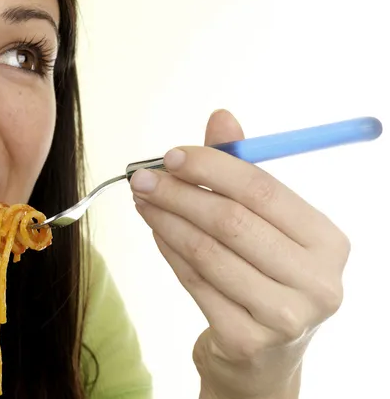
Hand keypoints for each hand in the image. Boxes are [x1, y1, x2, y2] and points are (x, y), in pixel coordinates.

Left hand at [130, 110, 349, 398]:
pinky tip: (157, 232)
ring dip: (165, 220)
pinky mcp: (247, 341)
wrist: (263, 352)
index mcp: (328, 241)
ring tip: (143, 201)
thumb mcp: (263, 222)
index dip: (211, 167)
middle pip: (231, 222)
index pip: (263, 190)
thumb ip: (243, 170)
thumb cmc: (264, 272)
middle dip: (178, 193)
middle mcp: (317, 282)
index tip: (170, 156)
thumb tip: (222, 117)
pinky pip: (194, 282)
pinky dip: (169, 251)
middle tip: (142, 179)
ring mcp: (284, 318)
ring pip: (207, 252)